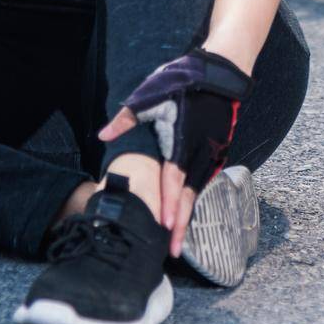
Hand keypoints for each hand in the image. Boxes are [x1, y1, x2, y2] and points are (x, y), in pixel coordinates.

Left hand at [97, 48, 251, 255]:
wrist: (220, 72)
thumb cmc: (183, 82)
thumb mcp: (151, 95)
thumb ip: (127, 118)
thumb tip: (103, 136)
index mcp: (183, 140)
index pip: (175, 180)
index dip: (171, 205)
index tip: (166, 228)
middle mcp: (201, 151)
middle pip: (190, 195)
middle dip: (181, 224)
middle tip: (171, 251)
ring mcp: (213, 152)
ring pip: (200, 190)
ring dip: (189, 214)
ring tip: (177, 240)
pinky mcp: (218, 151)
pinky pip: (206, 180)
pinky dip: (196, 199)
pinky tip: (187, 211)